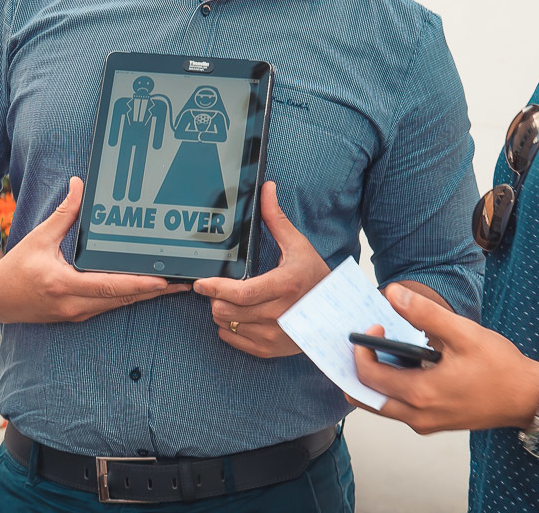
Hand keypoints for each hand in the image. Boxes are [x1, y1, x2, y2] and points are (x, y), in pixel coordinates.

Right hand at [0, 177, 188, 323]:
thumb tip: (79, 184)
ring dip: (146, 296)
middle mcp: (72, 303)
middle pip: (121, 299)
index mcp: (62, 283)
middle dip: (154, 292)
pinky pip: (109, 307)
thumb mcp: (39, 237)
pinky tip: (147, 290)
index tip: (161, 280)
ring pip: (118, 306)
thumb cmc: (17, 266)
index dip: (137, 284)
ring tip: (174, 286)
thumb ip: (63, 213)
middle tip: (183, 282)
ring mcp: (76, 313)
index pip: (108, 286)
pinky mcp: (77, 316)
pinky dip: (129, 298)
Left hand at [193, 181, 330, 357]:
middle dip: (216, 297)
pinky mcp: (270, 349)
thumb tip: (266, 189)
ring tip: (232, 299)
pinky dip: (229, 327)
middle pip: (226, 310)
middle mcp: (279, 314)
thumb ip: (276, 218)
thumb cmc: (315, 277)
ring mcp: (274, 335)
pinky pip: (233, 340)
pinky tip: (241, 315)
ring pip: (226, 325)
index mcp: (285, 286)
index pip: (240, 293)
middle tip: (220, 287)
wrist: (337, 313)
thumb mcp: (298, 245)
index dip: (215, 288)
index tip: (201, 283)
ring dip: (222, 311)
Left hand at [348, 284, 538, 433]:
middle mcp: (417, 415)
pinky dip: (392, 388)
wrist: (527, 397)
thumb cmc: (500, 367)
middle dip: (357, 369)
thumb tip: (393, 294)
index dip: (361, 349)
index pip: (368, 376)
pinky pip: (400, 409)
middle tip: (362, 344)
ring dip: (373, 380)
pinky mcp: (434, 423)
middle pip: (366, 397)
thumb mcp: (463, 333)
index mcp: (421, 393)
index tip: (375, 326)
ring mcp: (425, 422)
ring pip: (382, 406)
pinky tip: (404, 364)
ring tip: (379, 351)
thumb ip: (424, 313)